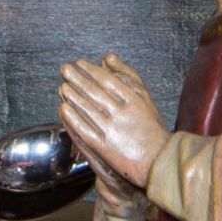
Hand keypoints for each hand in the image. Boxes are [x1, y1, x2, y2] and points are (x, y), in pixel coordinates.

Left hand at [57, 51, 168, 187]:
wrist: (159, 162)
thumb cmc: (152, 128)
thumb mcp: (146, 98)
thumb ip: (128, 76)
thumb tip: (107, 57)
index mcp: (135, 101)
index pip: (107, 80)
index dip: (91, 70)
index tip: (79, 63)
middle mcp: (123, 114)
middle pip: (95, 93)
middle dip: (78, 79)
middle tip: (65, 69)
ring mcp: (114, 132)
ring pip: (88, 110)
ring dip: (73, 96)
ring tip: (62, 86)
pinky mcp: (106, 149)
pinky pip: (86, 132)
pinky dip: (73, 120)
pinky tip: (63, 109)